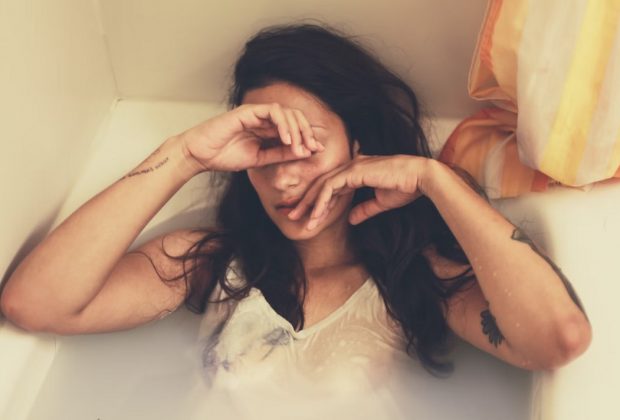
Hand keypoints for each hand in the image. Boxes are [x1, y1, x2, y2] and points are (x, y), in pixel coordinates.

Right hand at [174, 103, 324, 171]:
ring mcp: (256, 113)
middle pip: (294, 117)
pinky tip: (286, 139)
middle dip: (306, 132)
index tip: (317, 151)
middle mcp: (263, 119)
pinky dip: (283, 124)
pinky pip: (272, 112)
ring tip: (299, 146)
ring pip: (286, 112)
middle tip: (312, 148)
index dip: (307, 137)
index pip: (294, 128)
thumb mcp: (260, 159)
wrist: (200, 156)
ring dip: (297, 129)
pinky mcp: (248, 111)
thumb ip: (281, 154)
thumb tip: (305, 152)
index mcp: (267, 130)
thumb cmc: (224, 156)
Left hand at [287, 154, 428, 228]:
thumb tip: (350, 220)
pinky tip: (315, 215)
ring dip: (310, 204)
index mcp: (357, 171)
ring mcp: (352, 166)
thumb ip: (364, 210)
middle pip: (321, 184)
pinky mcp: (354, 171)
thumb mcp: (381, 203)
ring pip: (322, 186)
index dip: (318, 201)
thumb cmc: (406, 188)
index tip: (308, 216)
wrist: (421, 179)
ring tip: (299, 220)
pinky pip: (331, 187)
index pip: (331, 186)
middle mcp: (351, 166)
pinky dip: (322, 202)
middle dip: (305, 201)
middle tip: (291, 215)